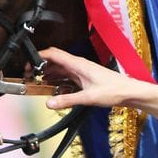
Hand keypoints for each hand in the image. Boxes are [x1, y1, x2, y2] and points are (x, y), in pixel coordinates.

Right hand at [38, 47, 157, 129]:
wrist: (130, 92)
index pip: (54, 53)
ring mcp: (81, 71)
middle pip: (54, 60)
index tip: (27, 65)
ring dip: (48, 74)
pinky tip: (53, 88)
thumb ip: (68, 100)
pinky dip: (57, 80)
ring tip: (36, 83)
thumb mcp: (88, 98)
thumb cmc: (114, 91)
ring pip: (59, 69)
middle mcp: (78, 65)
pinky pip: (66, 76)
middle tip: (28, 77)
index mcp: (78, 64)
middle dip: (40, 67)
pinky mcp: (84, 78)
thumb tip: (49, 103)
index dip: (38, 56)